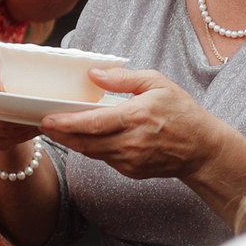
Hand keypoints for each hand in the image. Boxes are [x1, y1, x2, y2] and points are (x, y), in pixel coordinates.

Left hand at [35, 65, 224, 180]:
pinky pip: (103, 159)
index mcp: (136, 117)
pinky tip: (84, 138)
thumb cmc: (182, 113)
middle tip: (43, 124)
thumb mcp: (157, 84)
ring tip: (57, 129)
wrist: (202, 149)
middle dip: (60, 134)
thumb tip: (94, 74)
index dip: (66, 123)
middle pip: (85, 142)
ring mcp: (130, 160)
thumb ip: (124, 78)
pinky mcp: (131, 171)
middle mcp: (131, 142)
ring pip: (91, 153)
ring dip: (71, 142)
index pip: (92, 123)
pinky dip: (91, 148)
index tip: (46, 118)